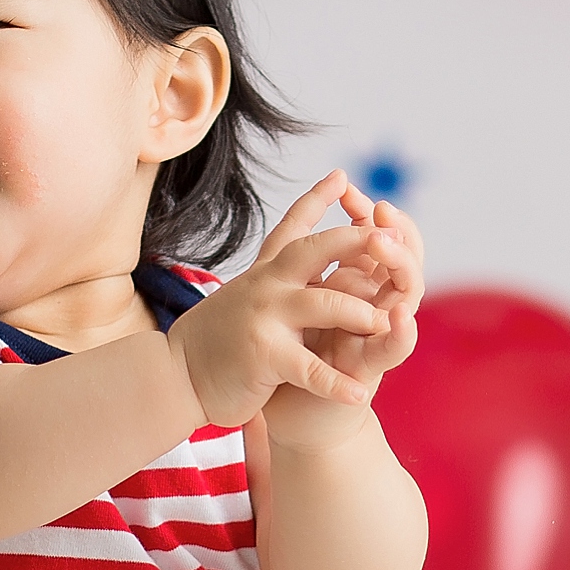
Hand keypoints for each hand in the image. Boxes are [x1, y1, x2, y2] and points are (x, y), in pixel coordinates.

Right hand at [170, 173, 404, 430]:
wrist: (177, 375)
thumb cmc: (217, 335)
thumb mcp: (246, 291)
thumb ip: (273, 270)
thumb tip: (291, 254)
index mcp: (266, 270)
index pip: (293, 226)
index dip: (318, 199)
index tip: (342, 177)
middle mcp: (267, 285)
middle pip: (317, 249)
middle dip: (358, 240)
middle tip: (392, 239)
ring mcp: (265, 317)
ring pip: (325, 304)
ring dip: (361, 314)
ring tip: (386, 324)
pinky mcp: (264, 356)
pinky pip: (310, 368)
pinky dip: (336, 383)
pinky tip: (359, 392)